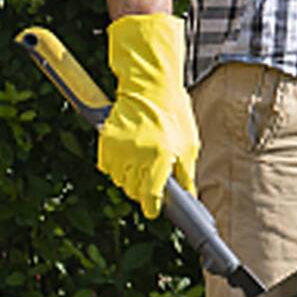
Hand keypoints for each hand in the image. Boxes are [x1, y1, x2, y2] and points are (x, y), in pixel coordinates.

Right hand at [96, 13, 199, 218]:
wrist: (151, 86)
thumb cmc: (174, 115)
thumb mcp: (190, 145)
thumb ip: (187, 174)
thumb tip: (190, 196)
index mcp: (160, 160)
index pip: (151, 197)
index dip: (152, 206)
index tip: (154, 210)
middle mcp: (137, 157)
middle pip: (133, 191)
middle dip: (142, 192)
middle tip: (151, 185)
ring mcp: (119, 149)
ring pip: (119, 181)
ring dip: (129, 180)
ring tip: (142, 168)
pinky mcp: (106, 141)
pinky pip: (108, 167)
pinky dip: (116, 168)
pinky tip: (129, 158)